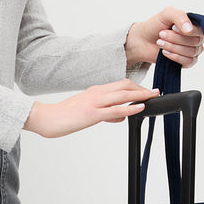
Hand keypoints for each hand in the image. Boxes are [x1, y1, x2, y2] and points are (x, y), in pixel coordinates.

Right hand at [23, 80, 161, 138]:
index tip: (147, 91)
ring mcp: (95, 102)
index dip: (136, 87)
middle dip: (142, 89)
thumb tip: (119, 116)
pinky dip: (130, 107)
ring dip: (141, 95)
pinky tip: (140, 107)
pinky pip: (115, 109)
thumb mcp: (87, 113)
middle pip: (125, 86)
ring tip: (154, 96)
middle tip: (156, 92)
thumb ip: (105, 113)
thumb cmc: (65, 117)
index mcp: (95, 91)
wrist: (47, 118)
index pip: (120, 85)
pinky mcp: (92, 114)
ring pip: (123, 94)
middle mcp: (97, 92)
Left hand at [125, 7, 203, 68]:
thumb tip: (189, 30)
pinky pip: (189, 62)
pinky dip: (175, 57)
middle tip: (162, 34)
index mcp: (194, 24)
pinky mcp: (187, 62)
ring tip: (160, 42)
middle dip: (176, 39)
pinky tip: (165, 52)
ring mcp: (192, 50)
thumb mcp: (167, 14)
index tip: (172, 27)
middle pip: (195, 41)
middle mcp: (196, 37)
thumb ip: (180, 16)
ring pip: (191, 52)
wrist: (143, 41)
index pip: (200, 29)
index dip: (187, 30)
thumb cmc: (156, 26)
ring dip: (173, 47)